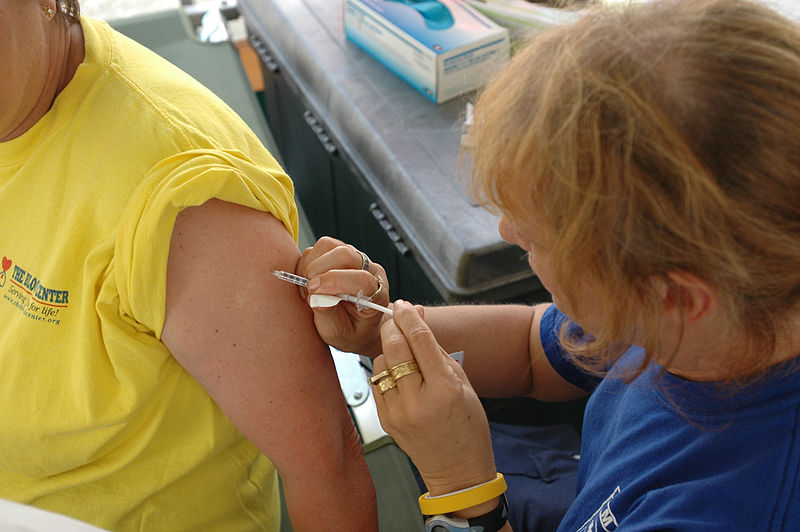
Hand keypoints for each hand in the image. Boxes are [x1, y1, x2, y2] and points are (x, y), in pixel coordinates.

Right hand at [297, 237, 389, 355]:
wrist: (357, 323)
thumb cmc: (351, 330)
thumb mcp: (339, 333)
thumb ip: (328, 315)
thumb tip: (314, 297)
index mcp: (377, 292)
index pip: (362, 278)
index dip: (335, 281)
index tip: (314, 291)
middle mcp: (369, 269)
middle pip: (344, 254)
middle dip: (319, 270)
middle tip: (309, 291)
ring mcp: (354, 257)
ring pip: (328, 246)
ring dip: (311, 266)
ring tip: (310, 289)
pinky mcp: (339, 251)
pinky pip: (318, 248)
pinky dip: (307, 263)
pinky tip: (310, 281)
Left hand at [372, 301, 496, 496]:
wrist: (458, 470)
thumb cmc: (467, 425)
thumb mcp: (462, 382)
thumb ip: (437, 348)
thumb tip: (417, 316)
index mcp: (445, 389)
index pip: (420, 339)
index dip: (408, 316)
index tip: (404, 304)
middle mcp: (418, 401)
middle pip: (394, 347)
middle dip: (392, 325)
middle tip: (394, 316)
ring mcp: (398, 413)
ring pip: (381, 363)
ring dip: (388, 350)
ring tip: (402, 352)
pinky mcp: (385, 421)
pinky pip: (377, 382)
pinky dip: (385, 371)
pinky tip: (398, 373)